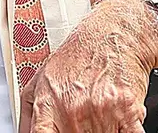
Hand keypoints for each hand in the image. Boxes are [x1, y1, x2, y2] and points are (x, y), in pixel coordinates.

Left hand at [18, 0, 157, 132]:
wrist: (113, 35)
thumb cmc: (77, 56)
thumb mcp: (40, 78)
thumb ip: (29, 113)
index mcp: (48, 105)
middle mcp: (72, 111)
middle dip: (77, 131)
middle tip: (81, 119)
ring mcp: (100, 113)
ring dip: (103, 128)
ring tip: (99, 115)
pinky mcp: (128, 112)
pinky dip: (124, 131)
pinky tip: (118, 120)